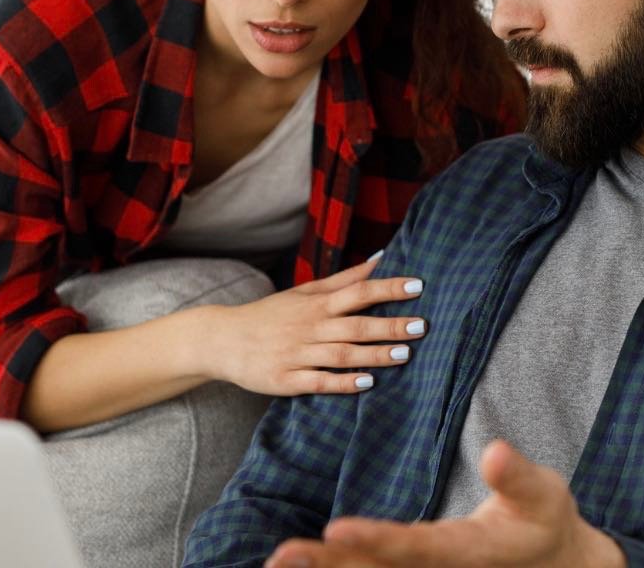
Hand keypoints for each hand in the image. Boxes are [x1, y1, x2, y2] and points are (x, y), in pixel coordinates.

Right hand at [203, 254, 426, 395]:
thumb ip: (343, 279)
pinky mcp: (286, 380)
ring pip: (341, 354)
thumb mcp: (304, 293)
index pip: (358, 291)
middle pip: (355, 325)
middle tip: (422, 326)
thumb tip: (381, 260)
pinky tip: (366, 383)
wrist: (222, 340)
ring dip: (373, 355)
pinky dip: (342, 382)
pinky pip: (318, 382)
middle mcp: (309, 327)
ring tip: (404, 355)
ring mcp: (297, 354)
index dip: (388, 288)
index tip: (418, 285)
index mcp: (316, 304)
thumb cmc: (270, 315)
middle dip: (389, 325)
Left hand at [265, 441, 624, 567]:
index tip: (336, 529)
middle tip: (282, 557)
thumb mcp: (544, 495)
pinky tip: (303, 565)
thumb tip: (495, 450)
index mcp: (468, 553)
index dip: (377, 540)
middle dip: (328, 566)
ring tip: (277, 562)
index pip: (416, 547)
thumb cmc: (545, 522)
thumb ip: (517, 477)